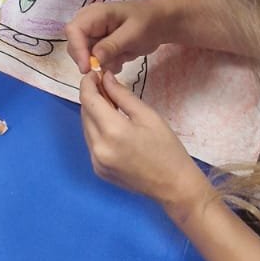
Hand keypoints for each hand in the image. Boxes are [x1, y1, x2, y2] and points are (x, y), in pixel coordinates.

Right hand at [65, 0, 180, 73]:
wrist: (161, 23)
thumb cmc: (148, 22)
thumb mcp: (133, 33)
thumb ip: (112, 45)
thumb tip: (94, 59)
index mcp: (95, 14)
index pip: (73, 30)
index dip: (77, 49)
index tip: (87, 69)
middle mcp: (89, 23)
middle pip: (74, 45)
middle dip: (88, 60)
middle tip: (107, 67)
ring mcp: (93, 35)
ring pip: (84, 56)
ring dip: (100, 63)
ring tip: (121, 59)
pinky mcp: (99, 45)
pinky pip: (94, 60)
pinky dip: (106, 64)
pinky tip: (122, 59)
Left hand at [80, 69, 208, 214]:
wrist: (174, 186)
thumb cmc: (166, 148)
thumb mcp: (147, 115)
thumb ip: (122, 94)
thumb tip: (105, 78)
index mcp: (112, 131)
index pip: (88, 100)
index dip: (88, 83)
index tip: (95, 73)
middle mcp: (98, 147)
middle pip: (85, 113)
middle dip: (92, 96)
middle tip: (106, 86)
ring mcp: (96, 161)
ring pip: (86, 127)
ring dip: (93, 113)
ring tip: (111, 104)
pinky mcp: (98, 170)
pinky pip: (91, 142)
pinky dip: (97, 129)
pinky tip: (112, 125)